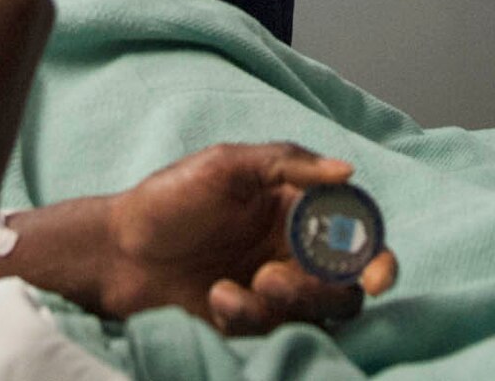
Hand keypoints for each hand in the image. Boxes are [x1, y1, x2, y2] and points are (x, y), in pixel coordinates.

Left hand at [95, 143, 397, 335]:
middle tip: (273, 280)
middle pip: (345, 285)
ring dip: (287, 307)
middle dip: (319, 290)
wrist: (116, 252)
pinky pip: (274, 332)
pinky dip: (248, 317)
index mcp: (295, 208)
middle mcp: (292, 251)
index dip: (378, 257)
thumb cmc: (168, 200)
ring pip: (316, 315)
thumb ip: (286, 162)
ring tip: (240, 289)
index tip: (377, 275)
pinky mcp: (251, 322)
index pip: (358, 235)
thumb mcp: (224, 165)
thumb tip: (346, 169)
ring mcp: (274, 290)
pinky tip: (216, 297)